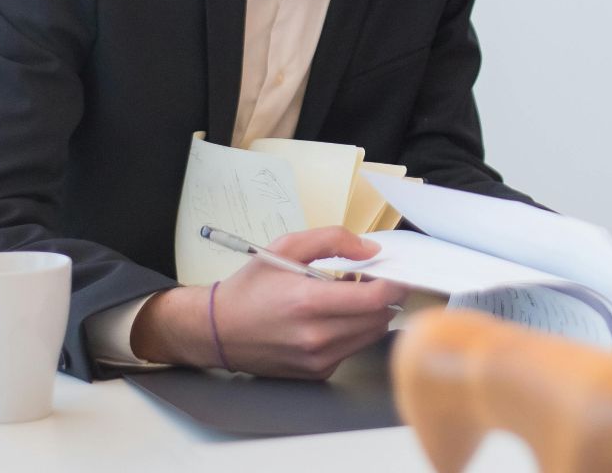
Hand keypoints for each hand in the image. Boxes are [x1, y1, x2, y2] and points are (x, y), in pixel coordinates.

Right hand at [133, 227, 406, 378]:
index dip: (394, 283)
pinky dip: (354, 331)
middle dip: (383, 296)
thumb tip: (370, 248)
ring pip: (371, 335)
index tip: (394, 272)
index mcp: (309, 302)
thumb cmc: (250, 288)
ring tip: (349, 295)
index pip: (375, 298)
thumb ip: (332, 239)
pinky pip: (353, 348)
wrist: (218, 330)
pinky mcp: (318, 372)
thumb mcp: (285, 247)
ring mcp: (318, 359)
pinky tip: (334, 316)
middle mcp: (316, 336)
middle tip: (369, 278)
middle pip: (379, 318)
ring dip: (371, 314)